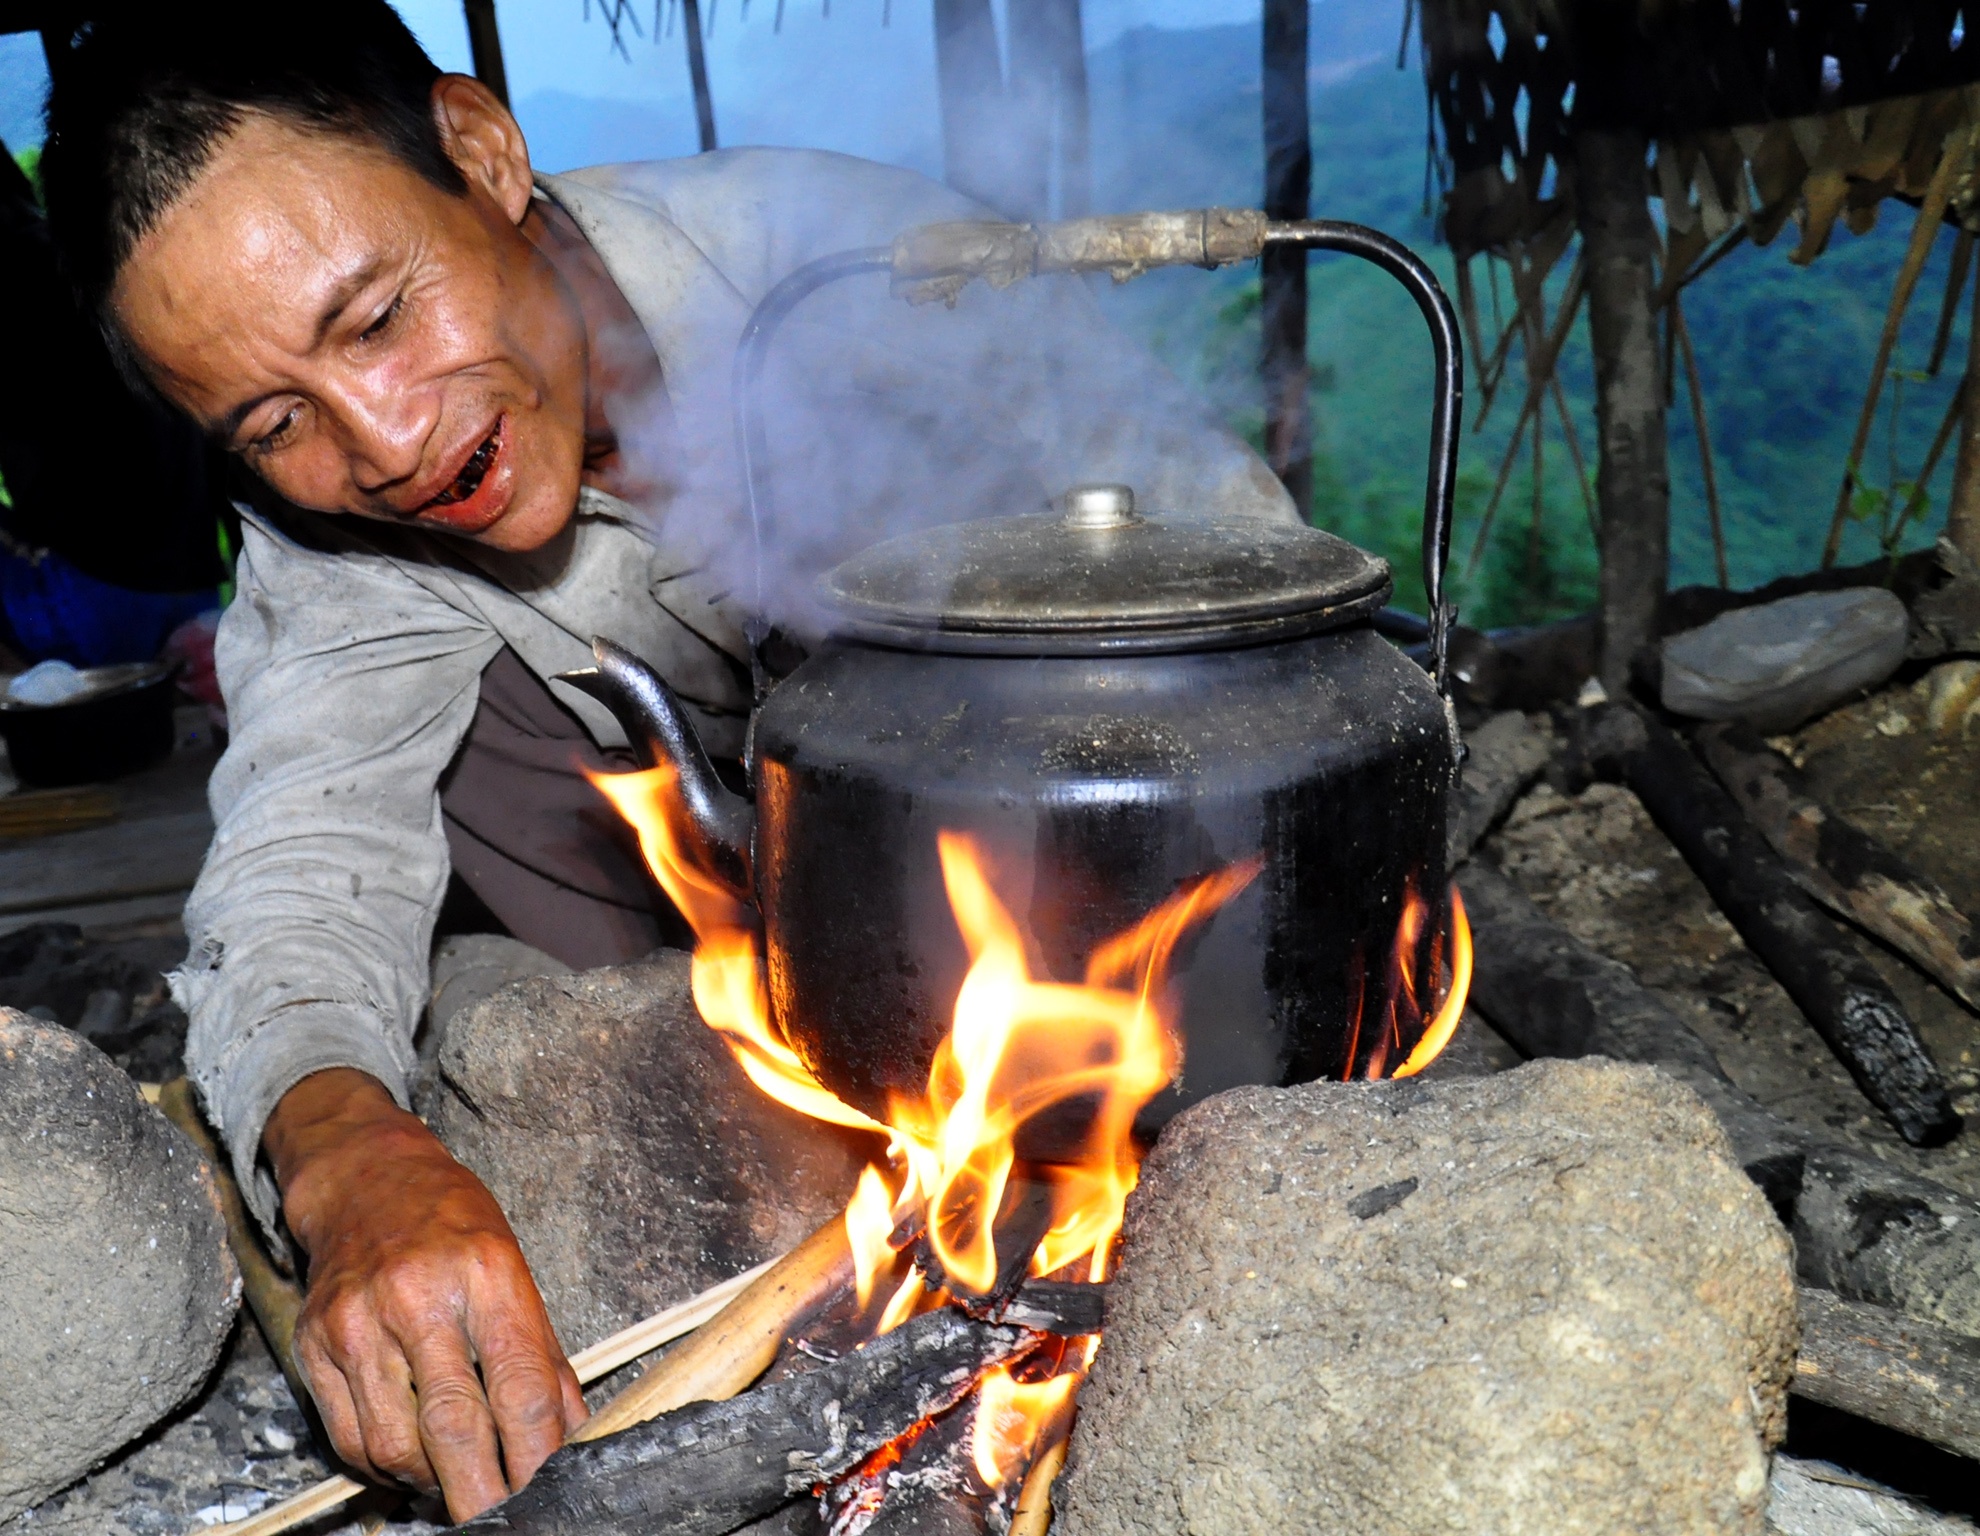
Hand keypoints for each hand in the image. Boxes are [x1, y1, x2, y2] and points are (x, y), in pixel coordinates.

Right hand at [265, 1069, 587, 1519]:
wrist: (367, 1180)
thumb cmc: (454, 1225)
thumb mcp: (516, 1270)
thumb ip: (543, 1356)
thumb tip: (570, 1432)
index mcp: (487, 1275)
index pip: (519, 1386)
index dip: (536, 1454)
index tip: (548, 1491)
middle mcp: (419, 1298)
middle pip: (453, 1426)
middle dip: (481, 1491)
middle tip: (499, 1518)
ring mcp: (360, 1323)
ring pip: (396, 1444)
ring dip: (432, 1484)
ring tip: (457, 1486)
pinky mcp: (315, 1345)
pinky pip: (351, 1438)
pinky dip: (386, 1468)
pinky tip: (412, 1466)